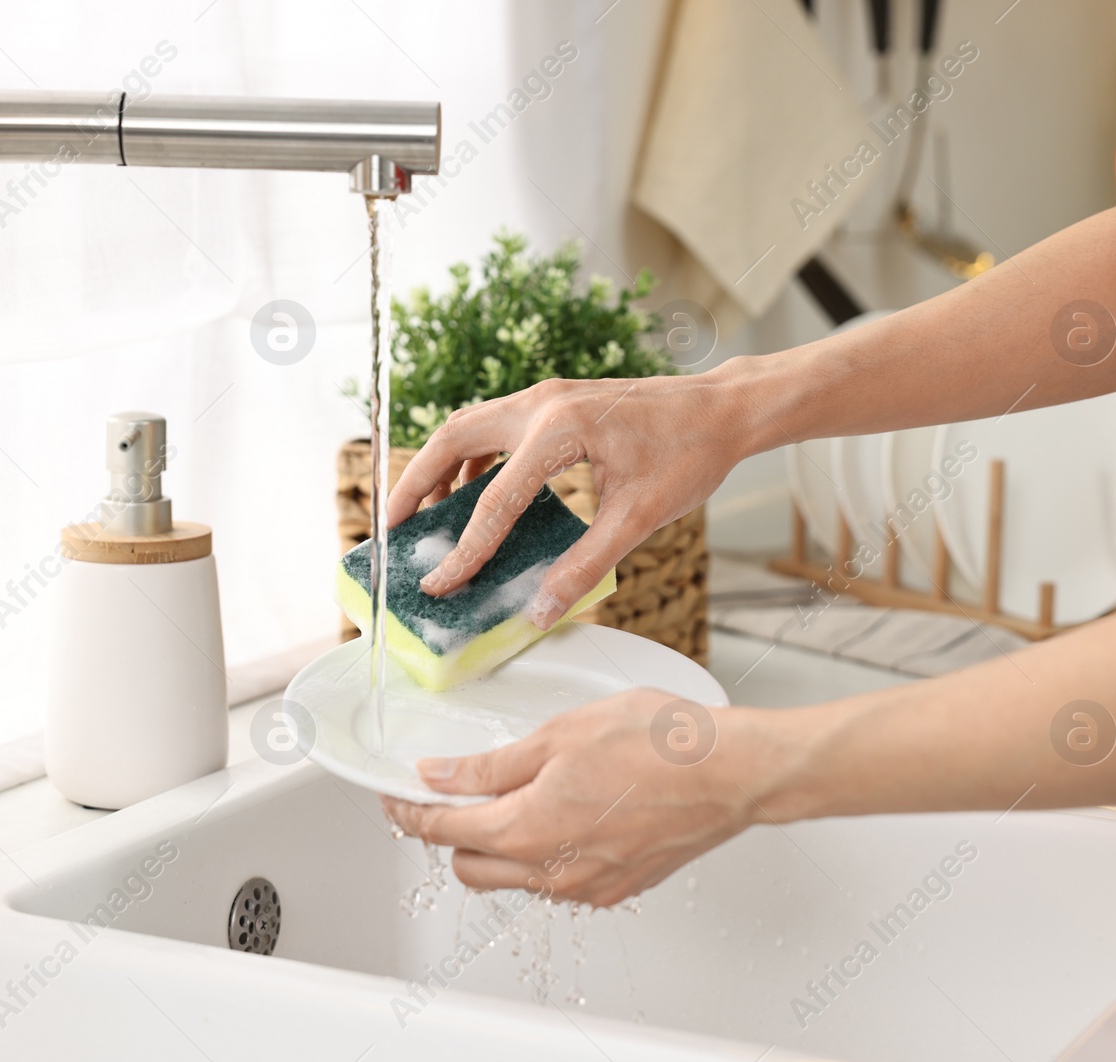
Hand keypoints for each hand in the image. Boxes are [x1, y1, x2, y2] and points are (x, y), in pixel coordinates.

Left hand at [381, 689, 799, 906]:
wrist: (732, 772)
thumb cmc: (659, 744)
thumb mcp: (559, 734)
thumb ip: (492, 764)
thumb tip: (439, 776)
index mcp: (526, 830)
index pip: (442, 831)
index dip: (410, 811)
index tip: (399, 796)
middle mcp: (551, 871)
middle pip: (470, 865)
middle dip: (452, 832)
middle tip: (458, 792)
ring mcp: (586, 885)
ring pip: (516, 878)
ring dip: (502, 844)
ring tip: (521, 794)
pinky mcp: (618, 887)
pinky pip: (560, 879)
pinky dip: (547, 852)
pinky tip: (568, 811)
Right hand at [385, 371, 751, 628]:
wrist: (722, 409)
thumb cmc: (690, 455)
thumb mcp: (639, 519)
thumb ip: (585, 567)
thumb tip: (539, 611)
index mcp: (560, 430)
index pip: (494, 499)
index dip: (463, 550)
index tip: (436, 584)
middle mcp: (542, 403)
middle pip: (451, 438)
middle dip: (414, 485)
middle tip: (392, 531)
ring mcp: (546, 397)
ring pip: (467, 427)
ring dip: (438, 468)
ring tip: (422, 516)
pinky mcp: (554, 402)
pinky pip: (494, 428)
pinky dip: (472, 459)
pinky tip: (474, 495)